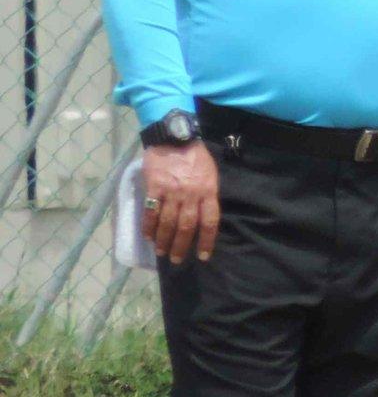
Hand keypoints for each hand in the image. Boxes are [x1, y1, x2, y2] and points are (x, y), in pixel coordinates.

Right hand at [142, 141, 219, 263]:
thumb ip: (207, 195)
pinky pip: (151, 211)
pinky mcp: (154, 187)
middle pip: (187, 226)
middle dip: (181, 246)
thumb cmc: (195, 156)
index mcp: (208, 191)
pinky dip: (148, 226)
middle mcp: (191, 194)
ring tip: (161, 252)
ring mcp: (172, 192)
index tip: (203, 256)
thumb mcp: (210, 174)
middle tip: (176, 260)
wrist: (174, 137)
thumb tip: (203, 217)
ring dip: (163, 240)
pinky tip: (148, 236)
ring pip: (168, 222)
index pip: (210, 222)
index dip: (207, 241)